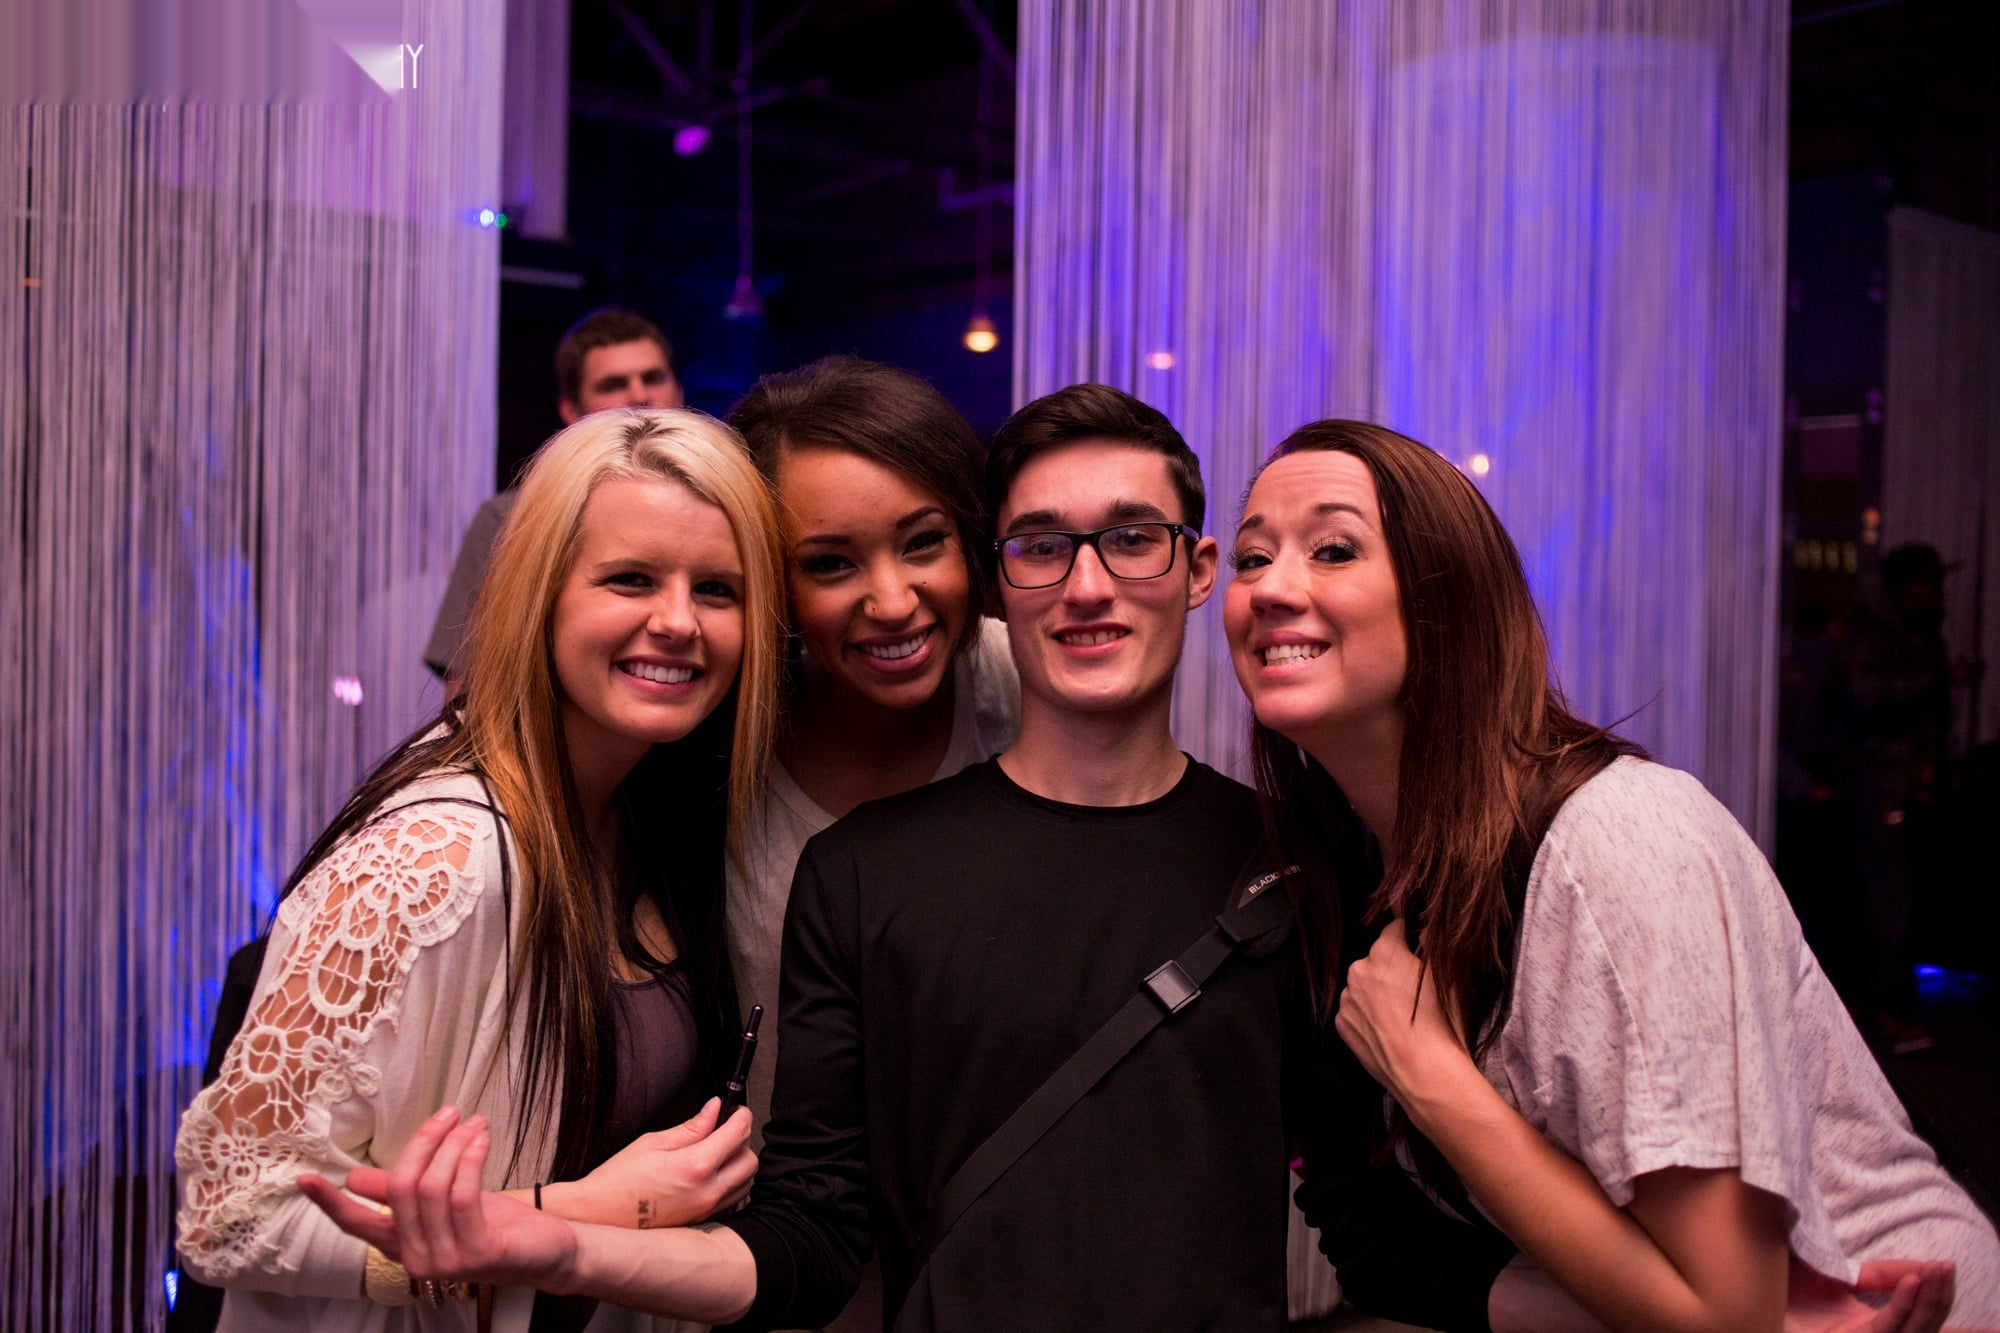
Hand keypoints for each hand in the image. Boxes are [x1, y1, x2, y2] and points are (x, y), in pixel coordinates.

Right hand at [298, 1106, 577, 1289]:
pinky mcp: (476, 1253)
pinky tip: (482, 1139)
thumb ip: (398, 1193)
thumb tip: (354, 1180)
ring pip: (432, 1187)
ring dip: (454, 1145)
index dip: (329, 1202)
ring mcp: (445, 1261)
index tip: (304, 1177)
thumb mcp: (442, 1202)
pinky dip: (471, 1158)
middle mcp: (415, 1259)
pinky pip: (462, 1194)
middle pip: (400, 1188)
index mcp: (401, 1245)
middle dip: (424, 1142)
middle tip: (447, 1114)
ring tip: (473, 1123)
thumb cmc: (493, 1223)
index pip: (356, 1225)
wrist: (546, 1251)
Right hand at [565, 1097, 756, 1228]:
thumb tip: (714, 1109)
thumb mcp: (653, 1142)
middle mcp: (706, 1191)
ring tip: (715, 1152)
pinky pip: (731, 1199)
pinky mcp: (701, 1221)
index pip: (738, 1134)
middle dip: (742, 1140)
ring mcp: (705, 1210)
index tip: (736, 1110)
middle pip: (750, 1160)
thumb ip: (691, 1127)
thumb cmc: (618, 1180)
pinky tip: (708, 1175)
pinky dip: (729, 1184)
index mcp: (696, 1166)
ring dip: (738, 1164)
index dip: (741, 1115)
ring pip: (745, 1182)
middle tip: (724, 1130)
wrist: (598, 1216)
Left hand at [1334, 918, 1473, 1105]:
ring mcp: (1347, 999)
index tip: (1415, 943)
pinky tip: (1388, 1031)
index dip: (1407, 935)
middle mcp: (1358, 970)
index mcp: (1384, 952)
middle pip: (1376, 961)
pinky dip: (1367, 1017)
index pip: (1394, 929)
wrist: (1424, 1072)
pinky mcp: (1342, 1025)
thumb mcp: (1447, 976)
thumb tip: (1428, 927)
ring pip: (1363, 987)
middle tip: (1413, 991)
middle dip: (1391, 969)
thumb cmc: (1441, 1023)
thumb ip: (1434, 945)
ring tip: (1401, 1016)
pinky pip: (1355, 1012)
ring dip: (1377, 994)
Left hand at [1786, 1255, 1956, 1331]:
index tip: (1945, 1265)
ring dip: (1930, 1300)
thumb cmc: (1785, 1292)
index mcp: (1872, 1328)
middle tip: (1947, 1266)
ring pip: (1913, 1330)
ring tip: (1937, 1270)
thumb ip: (1877, 1274)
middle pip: (1923, 1325)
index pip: (1918, 1315)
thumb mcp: (1839, 1277)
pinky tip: (1911, 1282)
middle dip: (1940, 1297)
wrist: (1749, 1301)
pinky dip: (1901, 1306)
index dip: (1937, 1295)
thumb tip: (1918, 1265)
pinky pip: (1886, 1328)